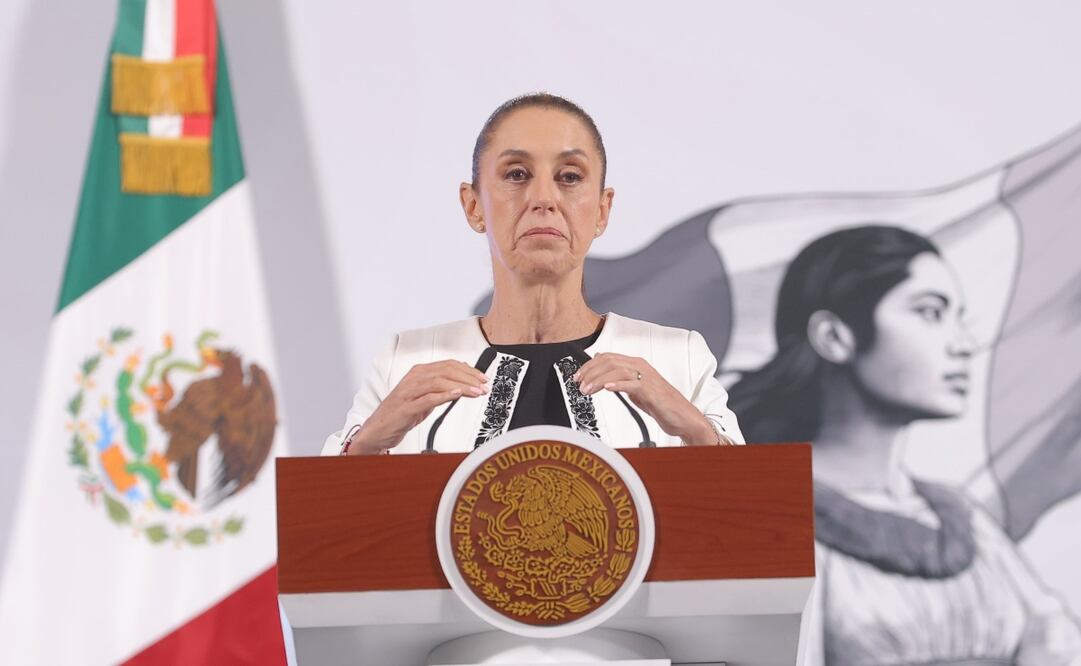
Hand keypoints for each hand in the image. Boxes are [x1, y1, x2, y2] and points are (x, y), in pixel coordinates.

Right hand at [348, 360, 488, 453]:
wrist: (377, 430)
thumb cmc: (400, 413)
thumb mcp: (424, 398)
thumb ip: (440, 389)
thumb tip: (462, 382)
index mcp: (419, 373)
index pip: (449, 365)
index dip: (469, 370)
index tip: (483, 378)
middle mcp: (414, 379)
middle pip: (446, 371)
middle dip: (469, 377)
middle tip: (484, 386)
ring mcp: (409, 392)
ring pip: (439, 382)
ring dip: (461, 386)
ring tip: (476, 392)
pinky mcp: (406, 408)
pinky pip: (427, 398)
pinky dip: (444, 395)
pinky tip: (456, 395)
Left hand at [573, 353, 722, 444]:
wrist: (682, 416)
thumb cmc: (660, 404)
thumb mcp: (636, 390)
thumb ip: (622, 382)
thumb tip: (604, 378)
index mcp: (636, 364)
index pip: (607, 357)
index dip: (589, 366)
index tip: (577, 377)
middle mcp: (640, 366)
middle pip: (608, 361)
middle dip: (590, 372)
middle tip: (578, 384)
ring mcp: (646, 377)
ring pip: (616, 370)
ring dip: (598, 380)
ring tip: (587, 390)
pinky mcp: (650, 390)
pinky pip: (631, 383)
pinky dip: (617, 384)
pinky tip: (606, 388)